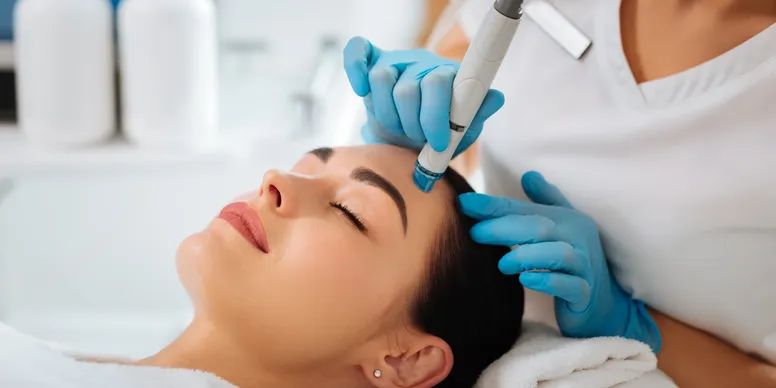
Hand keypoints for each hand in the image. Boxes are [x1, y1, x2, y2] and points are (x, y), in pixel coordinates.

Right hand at [343, 36, 504, 155]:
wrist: (412, 140)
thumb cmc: (439, 134)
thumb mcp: (463, 130)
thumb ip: (477, 113)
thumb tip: (495, 98)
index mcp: (447, 76)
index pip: (438, 83)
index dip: (435, 115)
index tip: (437, 141)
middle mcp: (421, 65)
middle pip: (407, 89)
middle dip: (411, 124)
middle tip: (417, 140)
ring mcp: (395, 63)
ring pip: (381, 79)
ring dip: (387, 114)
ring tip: (398, 129)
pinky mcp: (371, 64)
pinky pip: (358, 51)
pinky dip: (355, 69)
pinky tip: (361, 90)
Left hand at [458, 171, 661, 351]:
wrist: (600, 304)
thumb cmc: (572, 262)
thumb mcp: (560, 228)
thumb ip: (543, 202)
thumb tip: (529, 174)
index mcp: (567, 219)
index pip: (526, 209)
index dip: (494, 205)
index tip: (464, 202)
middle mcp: (578, 239)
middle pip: (539, 228)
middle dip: (503, 228)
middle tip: (474, 233)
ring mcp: (584, 267)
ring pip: (558, 255)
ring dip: (526, 256)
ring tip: (502, 263)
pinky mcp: (584, 293)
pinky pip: (569, 285)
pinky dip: (546, 281)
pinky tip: (525, 280)